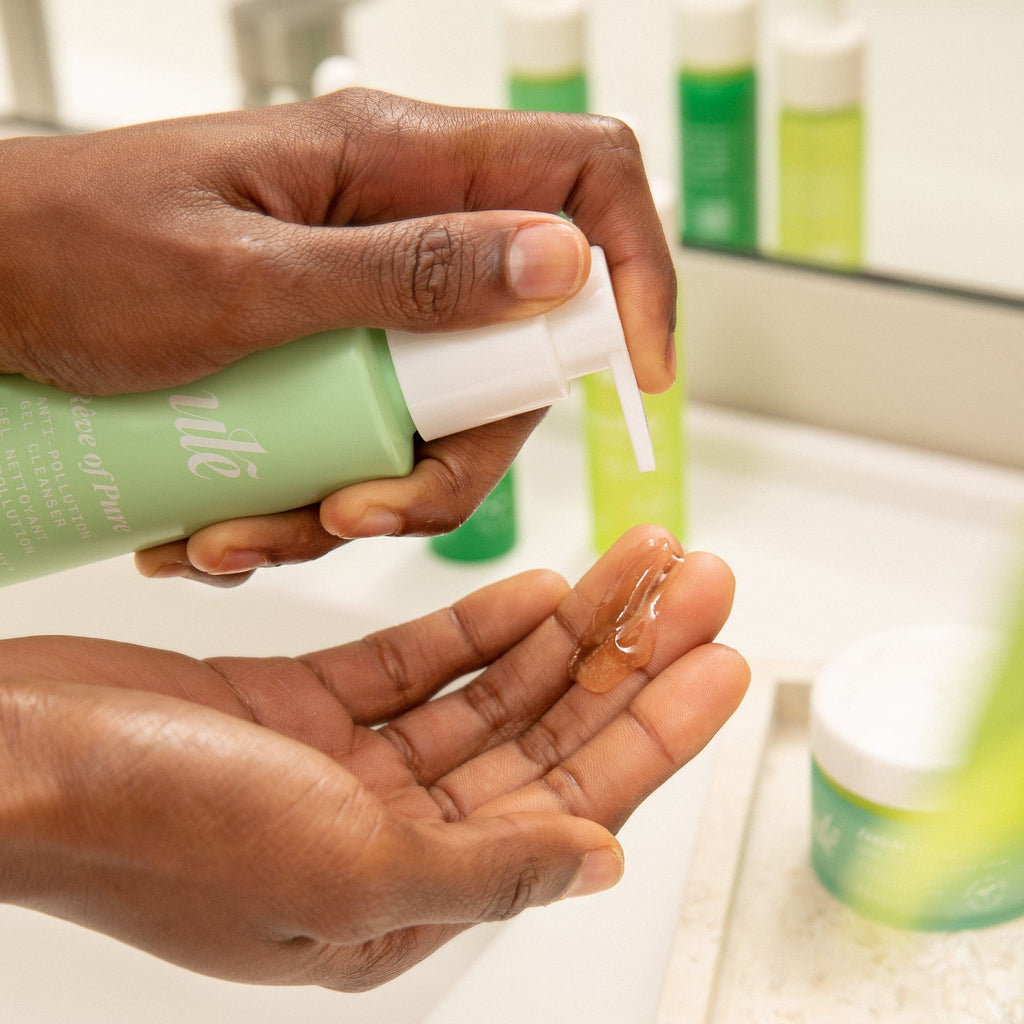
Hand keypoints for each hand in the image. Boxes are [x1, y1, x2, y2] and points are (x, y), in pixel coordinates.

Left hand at [0, 89, 676, 584]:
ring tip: (245, 534)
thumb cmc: (68, 254)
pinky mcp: (328, 353)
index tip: (641, 377)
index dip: (636, 269)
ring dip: (365, 498)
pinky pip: (373, 437)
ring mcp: (364, 296)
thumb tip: (564, 261)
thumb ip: (408, 272)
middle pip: (514, 346)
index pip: (584, 179)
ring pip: (440, 414)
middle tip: (353, 512)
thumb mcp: (243, 279)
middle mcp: (398, 226)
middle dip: (453, 455)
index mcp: (394, 163)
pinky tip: (228, 523)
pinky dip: (318, 497)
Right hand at [0, 529, 745, 989]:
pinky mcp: (306, 706)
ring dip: (566, 628)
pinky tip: (537, 586)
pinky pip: (418, 663)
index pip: (571, 801)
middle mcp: (390, 834)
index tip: (720, 656)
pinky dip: (478, 625)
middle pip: (546, 735)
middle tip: (697, 582)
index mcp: (408, 894)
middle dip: (628, 658)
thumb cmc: (156, 825)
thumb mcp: (341, 867)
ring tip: (638, 563)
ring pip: (492, 689)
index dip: (655, 729)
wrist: (16, 754)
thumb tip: (597, 864)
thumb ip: (483, 868)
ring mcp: (349, 766)